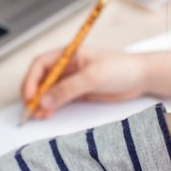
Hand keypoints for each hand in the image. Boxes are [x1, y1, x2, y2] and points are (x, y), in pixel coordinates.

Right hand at [21, 48, 151, 118]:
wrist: (140, 78)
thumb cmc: (120, 68)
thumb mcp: (92, 77)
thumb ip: (67, 88)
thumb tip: (44, 100)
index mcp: (68, 54)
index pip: (41, 65)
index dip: (31, 80)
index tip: (29, 96)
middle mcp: (67, 66)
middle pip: (41, 79)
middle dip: (34, 94)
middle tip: (31, 109)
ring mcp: (72, 80)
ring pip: (48, 91)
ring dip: (41, 102)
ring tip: (39, 115)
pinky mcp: (78, 92)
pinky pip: (59, 100)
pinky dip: (51, 107)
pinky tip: (48, 114)